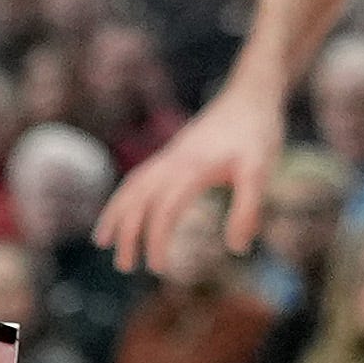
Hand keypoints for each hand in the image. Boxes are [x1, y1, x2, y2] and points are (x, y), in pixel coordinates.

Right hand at [101, 89, 274, 277]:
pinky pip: (139, 177)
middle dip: (127, 233)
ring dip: (116, 214)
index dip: (157, 240)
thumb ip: (248, 209)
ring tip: (102, 241)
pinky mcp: (173, 152)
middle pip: (138, 199)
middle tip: (124, 267)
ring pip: (132, 186)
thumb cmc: (258, 132)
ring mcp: (170, 155)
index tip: (159, 269)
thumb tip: (237, 248)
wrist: (251, 93)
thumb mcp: (261, 171)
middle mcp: (173, 161)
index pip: (164, 210)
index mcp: (192, 169)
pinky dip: (126, 196)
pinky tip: (126, 210)